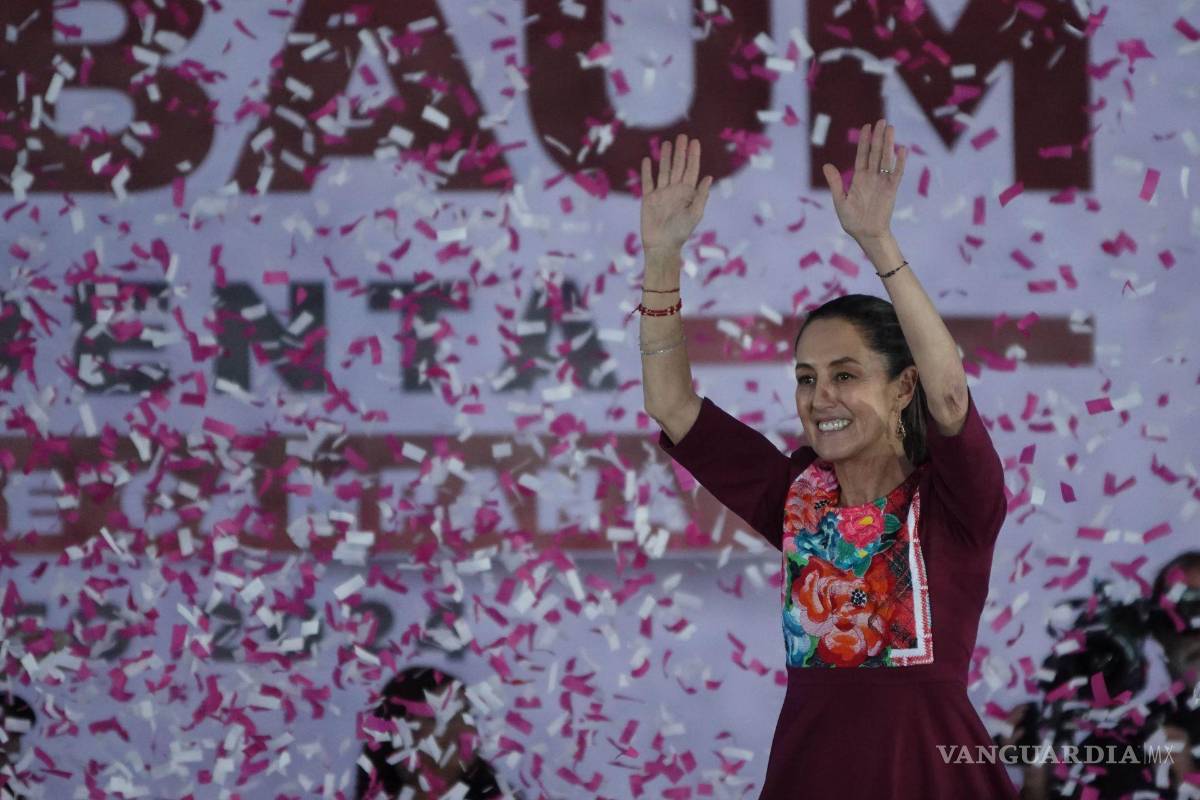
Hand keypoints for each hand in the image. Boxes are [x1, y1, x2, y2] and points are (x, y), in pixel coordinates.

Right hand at [640, 133, 712, 256]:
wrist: (662, 246)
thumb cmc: (681, 233)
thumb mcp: (695, 214)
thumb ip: (701, 195)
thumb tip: (709, 177)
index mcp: (687, 193)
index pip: (691, 170)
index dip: (693, 156)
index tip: (694, 142)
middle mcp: (675, 191)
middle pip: (678, 167)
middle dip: (680, 152)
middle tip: (682, 136)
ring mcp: (661, 194)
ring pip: (663, 171)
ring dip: (665, 157)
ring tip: (667, 143)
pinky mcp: (648, 199)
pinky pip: (647, 182)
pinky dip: (647, 172)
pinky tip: (646, 160)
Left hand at [821, 119, 906, 242]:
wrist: (866, 234)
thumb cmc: (852, 220)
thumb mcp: (840, 200)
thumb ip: (835, 183)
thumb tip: (827, 165)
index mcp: (859, 178)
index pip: (862, 155)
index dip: (864, 141)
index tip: (866, 126)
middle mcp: (872, 177)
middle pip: (875, 152)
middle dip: (878, 137)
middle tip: (881, 121)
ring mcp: (882, 182)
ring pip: (886, 159)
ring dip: (888, 144)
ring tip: (890, 128)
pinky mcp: (891, 190)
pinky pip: (896, 173)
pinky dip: (899, 162)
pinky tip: (902, 149)